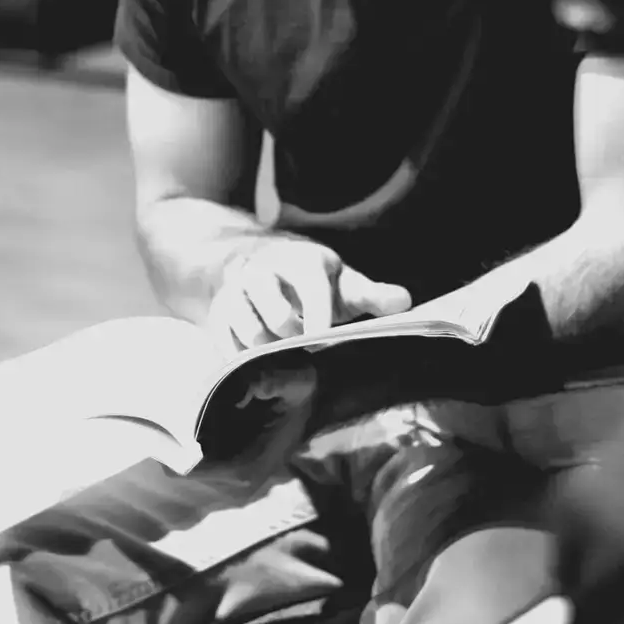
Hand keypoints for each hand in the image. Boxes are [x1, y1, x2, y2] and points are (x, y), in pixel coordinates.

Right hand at [207, 237, 412, 351]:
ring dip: (273, 354)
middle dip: (295, 341)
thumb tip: (405, 302)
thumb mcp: (340, 281)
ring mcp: (235, 293)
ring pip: (251, 336)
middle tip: (306, 349)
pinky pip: (231, 349)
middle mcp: (263, 272)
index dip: (320, 322)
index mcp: (301, 261)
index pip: (312, 291)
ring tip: (286, 354)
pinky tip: (265, 360)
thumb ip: (371, 295)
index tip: (325, 342)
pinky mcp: (217, 316)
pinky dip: (250, 361)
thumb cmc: (308, 279)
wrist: (250, 261)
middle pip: (277, 318)